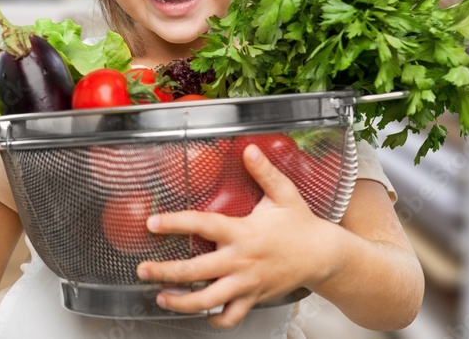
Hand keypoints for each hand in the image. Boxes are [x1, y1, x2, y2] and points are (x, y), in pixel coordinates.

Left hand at [136, 144, 342, 328]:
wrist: (325, 257)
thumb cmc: (302, 225)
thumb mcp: (284, 194)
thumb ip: (264, 172)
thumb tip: (250, 149)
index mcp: (243, 232)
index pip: (202, 225)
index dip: (175, 223)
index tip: (152, 223)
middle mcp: (241, 261)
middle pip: (196, 271)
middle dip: (166, 272)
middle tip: (143, 270)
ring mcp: (246, 284)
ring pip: (208, 301)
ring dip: (181, 302)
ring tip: (161, 298)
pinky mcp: (253, 299)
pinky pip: (231, 317)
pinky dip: (214, 320)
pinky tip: (199, 314)